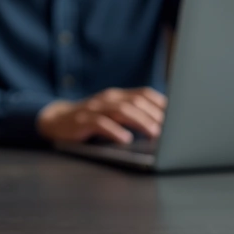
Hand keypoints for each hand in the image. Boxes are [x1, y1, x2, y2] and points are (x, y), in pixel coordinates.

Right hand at [36, 88, 166, 143]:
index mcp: (117, 95)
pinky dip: (114, 131)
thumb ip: (132, 114)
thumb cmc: (91, 119)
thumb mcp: (111, 113)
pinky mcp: (82, 122)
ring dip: (141, 122)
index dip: (161, 103)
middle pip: (135, 102)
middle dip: (154, 115)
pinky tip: (126, 139)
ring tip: (154, 133)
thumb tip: (162, 124)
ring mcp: (94, 109)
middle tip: (170, 129)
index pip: (143, 93)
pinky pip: (100, 124)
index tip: (177, 115)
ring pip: (121, 111)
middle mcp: (107, 99)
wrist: (56, 120)